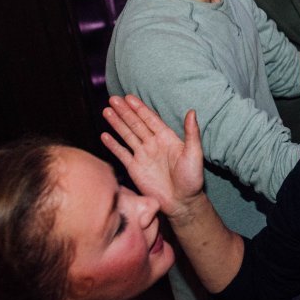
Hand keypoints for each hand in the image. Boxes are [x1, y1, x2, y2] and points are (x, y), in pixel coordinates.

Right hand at [101, 95, 205, 218]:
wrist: (181, 202)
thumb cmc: (191, 178)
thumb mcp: (194, 153)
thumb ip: (191, 133)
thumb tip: (192, 112)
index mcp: (167, 138)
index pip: (150, 119)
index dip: (139, 108)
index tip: (129, 97)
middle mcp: (153, 144)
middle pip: (135, 124)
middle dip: (124, 112)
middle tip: (112, 98)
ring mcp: (143, 155)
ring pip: (127, 135)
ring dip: (117, 123)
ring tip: (106, 111)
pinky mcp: (134, 168)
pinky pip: (122, 153)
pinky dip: (113, 145)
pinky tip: (104, 135)